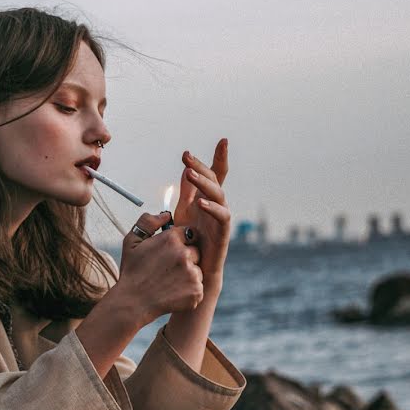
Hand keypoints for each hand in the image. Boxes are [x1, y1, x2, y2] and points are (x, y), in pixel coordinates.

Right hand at [116, 211, 204, 322]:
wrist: (133, 302)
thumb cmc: (132, 271)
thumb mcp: (132, 241)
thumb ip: (148, 221)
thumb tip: (166, 214)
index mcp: (171, 239)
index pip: (188, 232)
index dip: (179, 242)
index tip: (168, 252)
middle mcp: (185, 254)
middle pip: (196, 250)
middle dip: (185, 257)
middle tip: (167, 268)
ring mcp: (192, 274)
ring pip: (198, 269)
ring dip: (188, 273)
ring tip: (168, 281)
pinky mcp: (197, 291)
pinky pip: (198, 286)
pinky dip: (189, 290)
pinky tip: (172, 292)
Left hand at [173, 138, 231, 283]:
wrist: (195, 269)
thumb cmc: (190, 241)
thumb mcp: (185, 211)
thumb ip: (187, 191)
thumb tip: (186, 169)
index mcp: (208, 198)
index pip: (216, 174)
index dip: (220, 158)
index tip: (224, 140)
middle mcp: (217, 205)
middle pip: (215, 180)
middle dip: (201, 167)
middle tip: (186, 158)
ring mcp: (221, 218)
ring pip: (219, 195)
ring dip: (204, 183)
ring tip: (189, 174)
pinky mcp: (222, 234)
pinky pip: (221, 218)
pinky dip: (211, 208)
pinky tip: (200, 202)